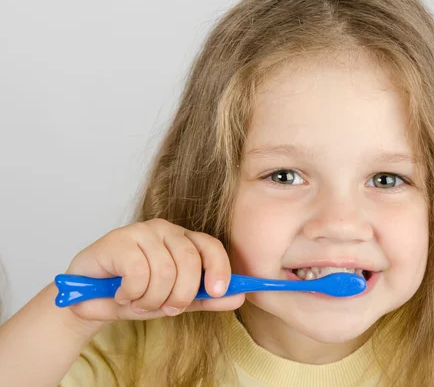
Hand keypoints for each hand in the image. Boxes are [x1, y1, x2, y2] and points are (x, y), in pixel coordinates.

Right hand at [63, 218, 243, 322]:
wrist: (88, 298)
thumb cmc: (135, 294)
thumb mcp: (176, 300)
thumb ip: (207, 298)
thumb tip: (240, 297)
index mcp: (184, 240)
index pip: (211, 246)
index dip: (219, 268)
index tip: (217, 291)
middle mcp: (165, 230)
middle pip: (189, 262)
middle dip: (179, 295)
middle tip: (165, 309)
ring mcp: (141, 232)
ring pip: (164, 272)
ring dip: (151, 300)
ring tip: (138, 302)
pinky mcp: (118, 240)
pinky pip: (138, 273)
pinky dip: (131, 294)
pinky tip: (121, 294)